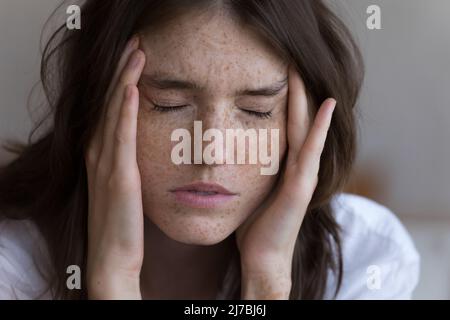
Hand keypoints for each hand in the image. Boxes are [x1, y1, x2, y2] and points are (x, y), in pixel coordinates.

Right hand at [84, 36, 145, 298]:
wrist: (112, 255)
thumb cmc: (122, 221)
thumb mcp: (126, 183)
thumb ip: (129, 159)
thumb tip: (145, 141)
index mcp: (103, 153)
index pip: (114, 107)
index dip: (122, 78)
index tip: (135, 56)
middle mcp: (99, 152)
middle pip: (112, 102)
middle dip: (123, 70)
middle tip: (136, 42)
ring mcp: (105, 163)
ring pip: (116, 112)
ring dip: (125, 80)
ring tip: (137, 53)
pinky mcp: (118, 176)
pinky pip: (121, 137)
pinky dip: (126, 111)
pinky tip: (133, 89)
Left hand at [236, 66, 335, 298]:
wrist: (263, 255)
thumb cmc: (255, 223)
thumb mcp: (251, 186)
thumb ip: (249, 167)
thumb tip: (229, 150)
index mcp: (284, 164)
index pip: (286, 124)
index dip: (284, 99)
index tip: (276, 72)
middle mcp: (298, 165)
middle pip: (299, 120)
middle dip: (296, 91)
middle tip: (290, 61)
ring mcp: (304, 174)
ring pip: (307, 129)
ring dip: (308, 99)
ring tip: (303, 71)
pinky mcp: (301, 186)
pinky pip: (311, 151)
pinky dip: (320, 127)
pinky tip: (327, 104)